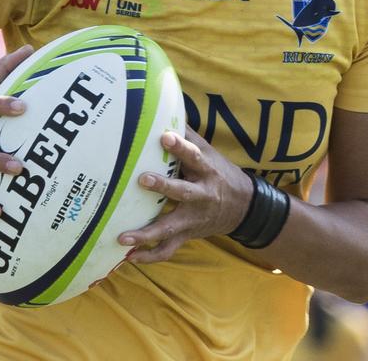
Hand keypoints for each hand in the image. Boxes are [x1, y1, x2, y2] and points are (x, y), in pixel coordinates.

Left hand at [118, 127, 252, 263]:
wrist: (244, 207)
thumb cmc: (218, 172)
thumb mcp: (209, 152)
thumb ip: (188, 135)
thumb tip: (166, 109)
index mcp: (206, 170)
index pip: (194, 156)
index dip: (180, 147)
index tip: (165, 137)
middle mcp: (201, 195)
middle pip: (182, 191)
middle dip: (163, 186)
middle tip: (142, 179)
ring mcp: (193, 218)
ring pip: (170, 227)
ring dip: (147, 233)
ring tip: (123, 237)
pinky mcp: (188, 234)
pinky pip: (168, 249)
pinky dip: (149, 255)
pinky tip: (128, 258)